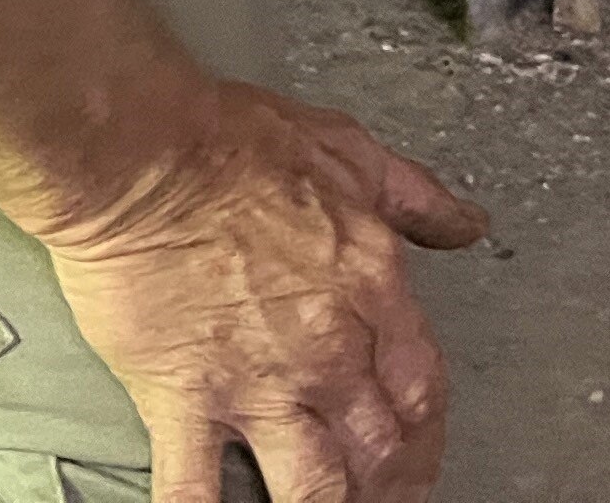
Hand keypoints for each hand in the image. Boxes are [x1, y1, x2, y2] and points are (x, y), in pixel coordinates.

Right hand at [38, 81, 489, 502]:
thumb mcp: (352, 151)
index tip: (420, 444)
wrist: (144, 156)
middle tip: (383, 496)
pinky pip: (197, 492)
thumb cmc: (234, 143)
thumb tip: (465, 224)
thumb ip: (416, 197)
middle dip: (389, 484)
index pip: (423, 383)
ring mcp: (258, 382)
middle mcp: (326, 346)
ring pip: (315, 487)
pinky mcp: (185, 401)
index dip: (427, 428)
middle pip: (380, 446)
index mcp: (371, 283)